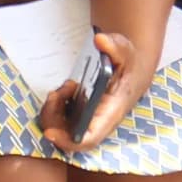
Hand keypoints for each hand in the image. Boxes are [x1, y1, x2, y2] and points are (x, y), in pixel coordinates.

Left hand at [43, 28, 157, 156]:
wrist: (132, 70)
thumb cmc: (128, 64)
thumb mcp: (125, 51)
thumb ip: (114, 45)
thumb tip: (100, 40)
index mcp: (110, 113)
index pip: (89, 138)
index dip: (69, 141)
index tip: (49, 133)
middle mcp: (98, 122)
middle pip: (67, 134)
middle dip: (53, 116)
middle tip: (57, 94)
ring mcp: (87, 120)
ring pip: (60, 126)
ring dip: (53, 108)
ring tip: (66, 87)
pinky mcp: (80, 114)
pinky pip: (60, 118)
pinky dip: (56, 105)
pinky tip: (67, 89)